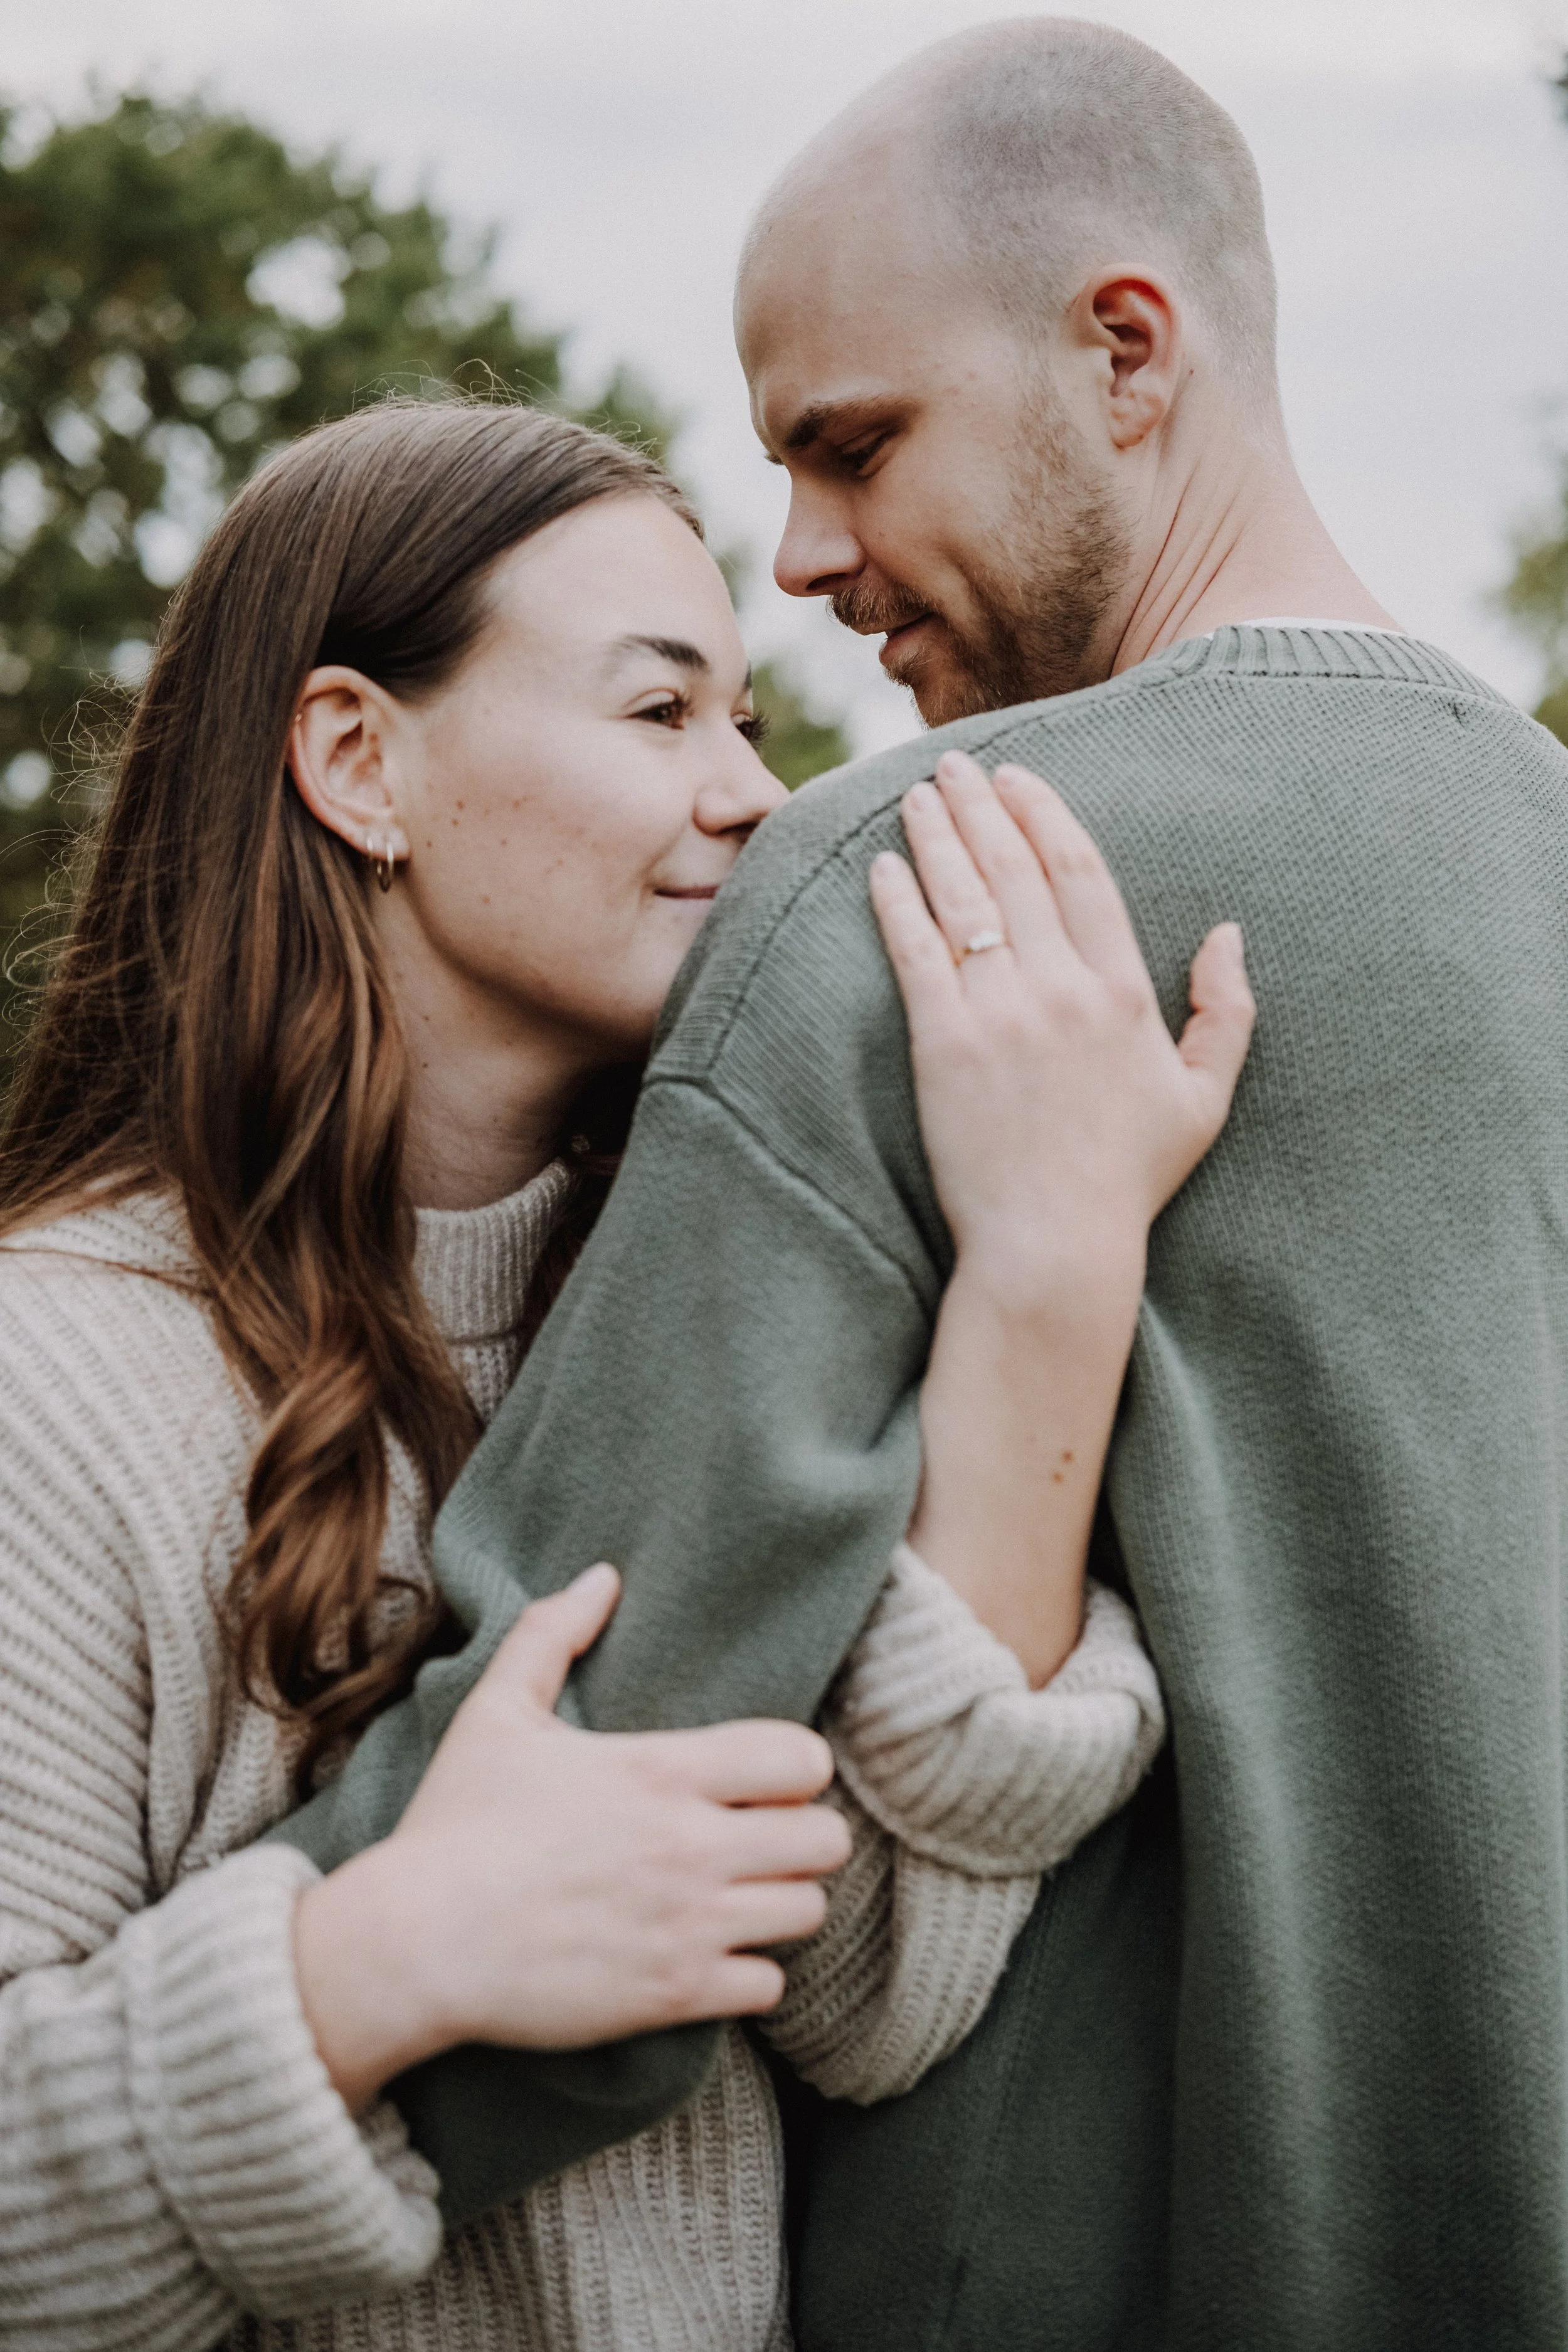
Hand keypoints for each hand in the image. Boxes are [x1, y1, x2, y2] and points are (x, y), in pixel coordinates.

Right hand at [294, 1563, 850, 2112]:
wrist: (414, 1944)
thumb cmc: (454, 1824)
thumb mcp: (496, 1712)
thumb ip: (551, 1634)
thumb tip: (602, 1576)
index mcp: (662, 1771)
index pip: (803, 1758)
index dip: (796, 1766)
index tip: (761, 1780)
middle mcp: (691, 1847)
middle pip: (827, 1840)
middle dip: (802, 1837)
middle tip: (759, 1842)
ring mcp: (688, 1926)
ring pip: (807, 1913)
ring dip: (781, 1904)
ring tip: (738, 1898)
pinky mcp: (673, 1995)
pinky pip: (767, 1987)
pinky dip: (749, 1975)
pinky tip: (709, 1956)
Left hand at [869, 749, 1253, 1294]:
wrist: (1055, 1247)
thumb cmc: (1127, 1181)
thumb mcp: (1203, 1100)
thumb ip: (1226, 1012)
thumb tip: (1229, 933)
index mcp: (1124, 993)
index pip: (1082, 876)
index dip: (1047, 817)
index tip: (1019, 781)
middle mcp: (1063, 990)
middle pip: (1018, 871)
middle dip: (983, 808)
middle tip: (956, 767)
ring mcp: (1000, 1014)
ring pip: (965, 900)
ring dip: (938, 837)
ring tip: (916, 795)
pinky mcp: (943, 1046)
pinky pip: (917, 953)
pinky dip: (898, 903)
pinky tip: (883, 866)